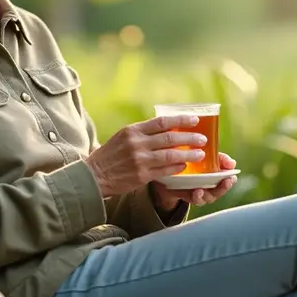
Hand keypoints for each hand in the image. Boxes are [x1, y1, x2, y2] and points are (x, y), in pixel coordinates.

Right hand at [85, 115, 207, 197]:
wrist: (94, 175)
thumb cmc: (110, 155)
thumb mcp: (122, 137)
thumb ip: (141, 132)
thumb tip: (165, 127)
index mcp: (133, 130)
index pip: (162, 122)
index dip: (180, 120)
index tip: (194, 120)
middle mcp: (137, 143)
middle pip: (169, 137)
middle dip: (189, 137)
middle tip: (203, 139)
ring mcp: (140, 160)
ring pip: (170, 155)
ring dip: (188, 154)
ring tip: (200, 154)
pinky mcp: (141, 175)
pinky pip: (165, 170)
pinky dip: (177, 167)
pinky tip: (185, 166)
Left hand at [151, 153, 237, 209]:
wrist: (173, 170)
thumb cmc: (194, 162)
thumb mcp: (207, 156)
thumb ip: (220, 158)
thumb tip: (232, 163)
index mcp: (217, 176)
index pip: (228, 179)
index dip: (231, 179)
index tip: (231, 176)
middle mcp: (210, 187)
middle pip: (220, 191)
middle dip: (223, 187)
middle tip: (225, 182)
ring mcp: (200, 193)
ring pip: (207, 197)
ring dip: (205, 194)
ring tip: (201, 190)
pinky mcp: (188, 196)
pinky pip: (193, 199)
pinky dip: (195, 197)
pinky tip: (194, 191)